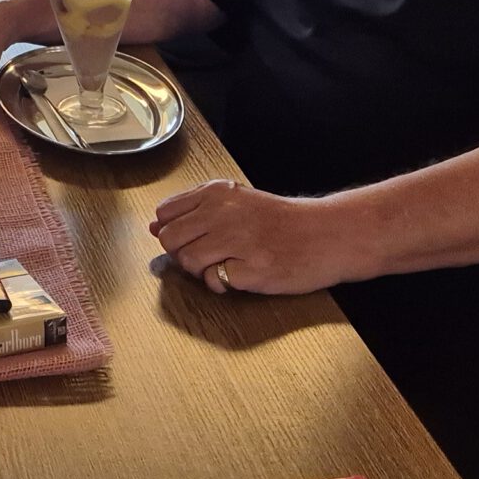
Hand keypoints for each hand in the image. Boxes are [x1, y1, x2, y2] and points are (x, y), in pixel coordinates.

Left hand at [148, 180, 360, 295]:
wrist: (326, 234)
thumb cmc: (281, 221)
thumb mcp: (238, 202)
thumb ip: (195, 210)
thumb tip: (153, 227)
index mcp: (217, 192)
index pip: (165, 213)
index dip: (173, 230)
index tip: (191, 236)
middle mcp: (223, 213)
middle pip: (170, 239)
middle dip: (182, 253)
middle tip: (208, 255)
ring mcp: (237, 241)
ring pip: (188, 261)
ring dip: (200, 270)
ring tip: (224, 265)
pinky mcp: (251, 270)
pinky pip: (213, 282)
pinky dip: (221, 285)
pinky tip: (239, 276)